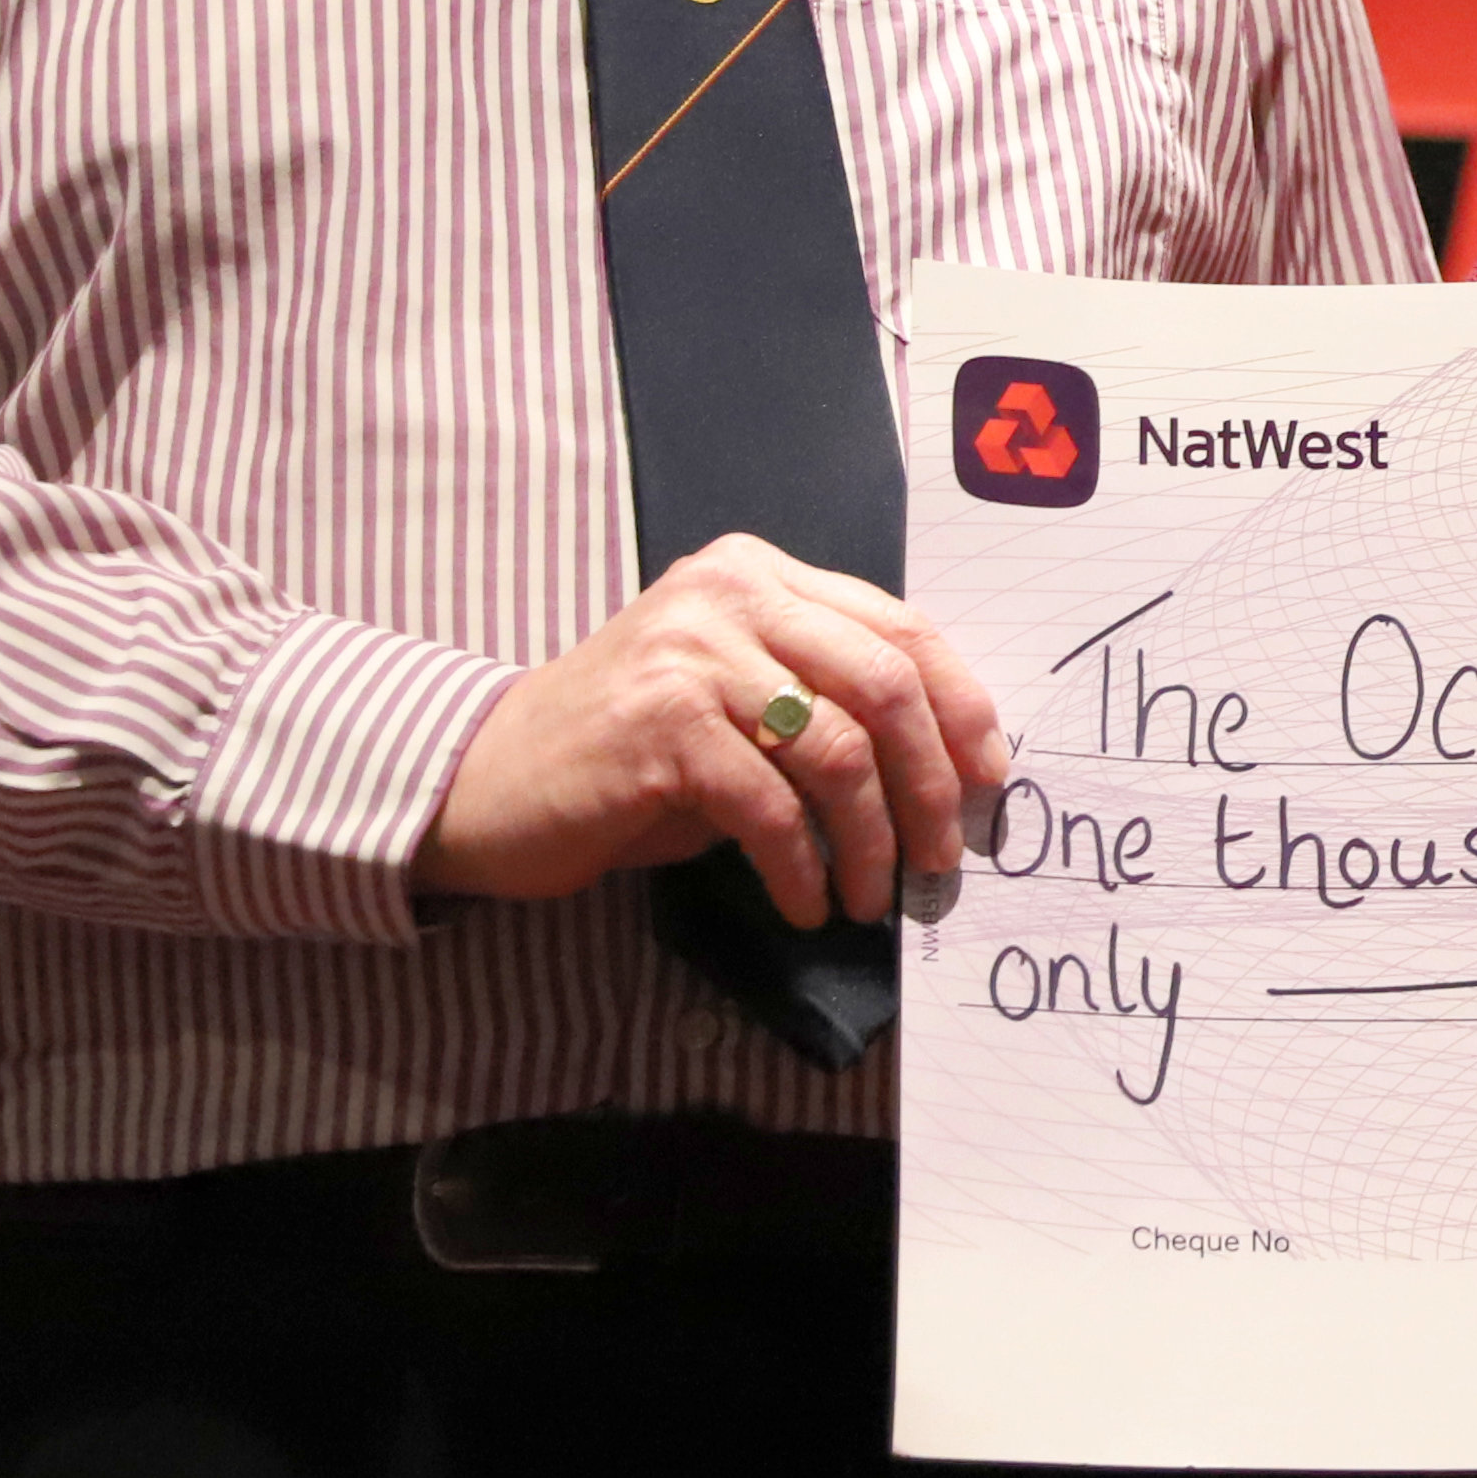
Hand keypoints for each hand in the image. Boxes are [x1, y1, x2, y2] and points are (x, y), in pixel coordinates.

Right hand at [416, 535, 1011, 928]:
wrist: (487, 780)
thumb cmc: (630, 754)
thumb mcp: (738, 701)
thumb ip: (826, 702)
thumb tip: (948, 769)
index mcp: (761, 574)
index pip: (901, 626)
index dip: (962, 707)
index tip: (989, 780)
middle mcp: (730, 593)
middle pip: (886, 682)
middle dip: (932, 782)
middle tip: (944, 857)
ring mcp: (692, 652)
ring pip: (839, 749)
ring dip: (871, 840)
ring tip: (872, 897)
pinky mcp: (660, 725)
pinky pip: (770, 806)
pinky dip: (802, 867)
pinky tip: (807, 903)